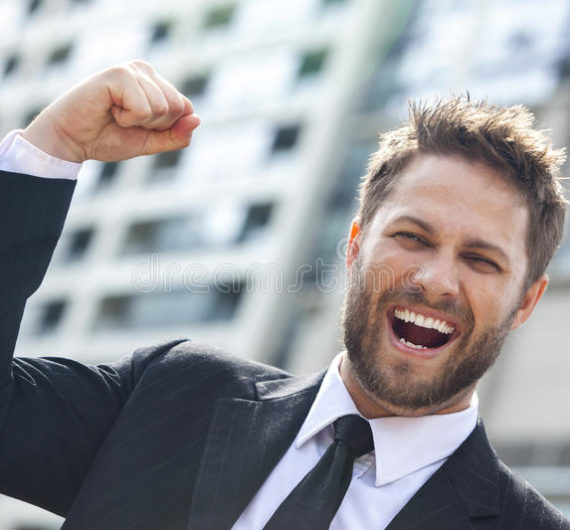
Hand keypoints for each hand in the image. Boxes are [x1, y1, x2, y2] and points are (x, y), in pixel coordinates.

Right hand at [22, 61, 199, 162]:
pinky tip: (108, 109)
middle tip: (125, 120)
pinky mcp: (119, 74)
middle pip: (178, 107)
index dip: (165, 127)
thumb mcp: (151, 142)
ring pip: (163, 108)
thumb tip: (198, 119)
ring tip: (115, 114)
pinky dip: (127, 118)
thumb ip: (177, 135)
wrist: (73, 141)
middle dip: (154, 125)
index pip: (185, 108)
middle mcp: (145, 70)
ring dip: (138, 122)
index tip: (138, 125)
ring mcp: (132, 69)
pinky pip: (144, 108)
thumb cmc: (108, 137)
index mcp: (155, 82)